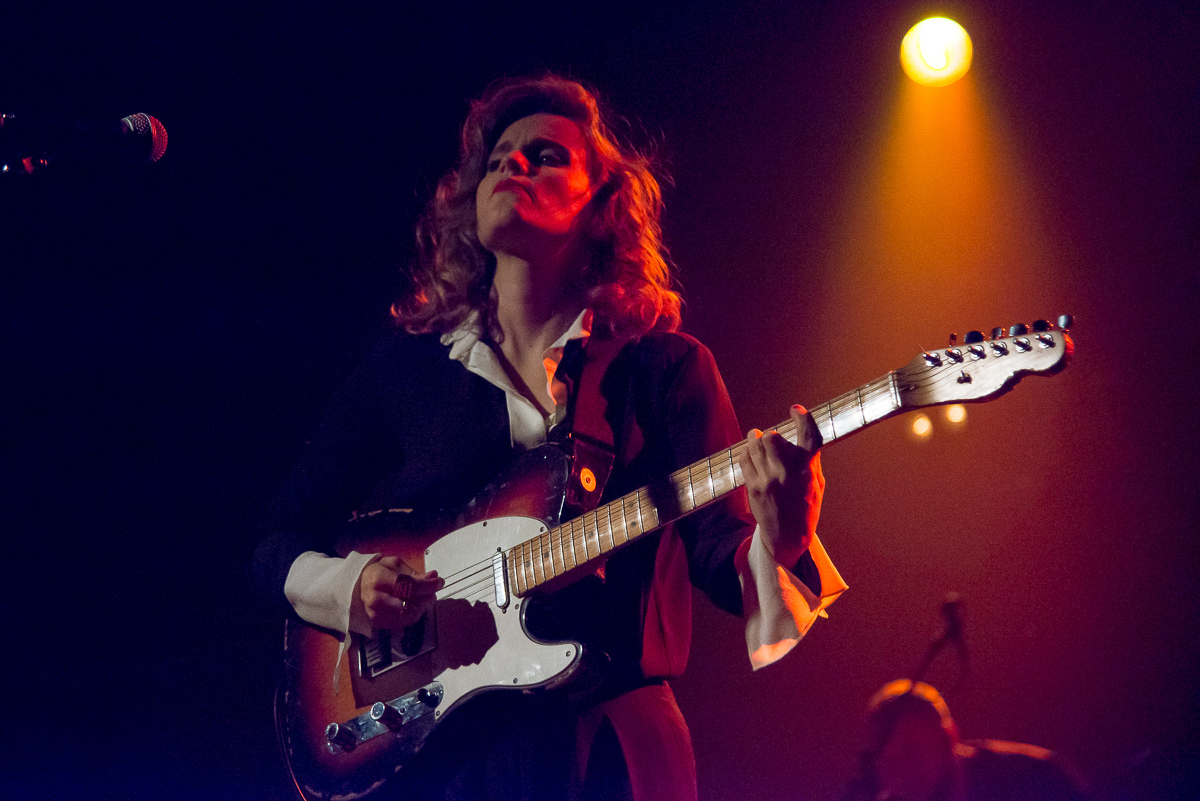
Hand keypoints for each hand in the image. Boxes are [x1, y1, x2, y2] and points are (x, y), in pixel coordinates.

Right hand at [355, 555, 442, 631]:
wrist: (359, 586)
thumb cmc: (378, 573)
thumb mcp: (395, 565)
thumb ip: (414, 573)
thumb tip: (434, 576)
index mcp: (378, 579)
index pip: (407, 585)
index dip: (426, 585)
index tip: (439, 582)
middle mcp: (375, 599)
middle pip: (408, 604)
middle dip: (425, 598)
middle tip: (433, 592)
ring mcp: (376, 614)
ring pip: (407, 616)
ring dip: (422, 608)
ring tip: (425, 598)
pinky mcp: (379, 624)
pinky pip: (403, 623)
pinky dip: (413, 615)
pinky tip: (416, 606)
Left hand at [739, 405, 824, 567]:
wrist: (789, 537)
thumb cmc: (806, 508)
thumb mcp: (818, 484)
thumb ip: (810, 460)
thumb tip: (802, 436)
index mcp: (809, 469)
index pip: (809, 435)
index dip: (802, 418)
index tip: (796, 410)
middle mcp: (788, 472)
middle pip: (773, 438)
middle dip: (771, 436)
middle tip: (772, 439)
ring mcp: (769, 479)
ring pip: (755, 445)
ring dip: (755, 439)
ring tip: (756, 438)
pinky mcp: (754, 487)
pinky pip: (744, 458)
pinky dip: (746, 452)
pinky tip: (751, 454)